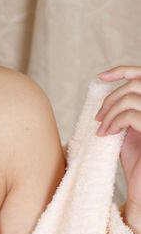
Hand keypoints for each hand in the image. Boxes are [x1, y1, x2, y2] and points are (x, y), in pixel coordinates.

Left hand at [96, 66, 140, 233]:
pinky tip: (107, 134)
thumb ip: (124, 112)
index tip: (102, 76)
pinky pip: (131, 116)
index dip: (123, 70)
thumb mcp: (129, 131)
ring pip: (131, 99)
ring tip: (102, 128)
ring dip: (110, 112)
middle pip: (134, 85)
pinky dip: (114, 122)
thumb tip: (109, 96)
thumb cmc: (138, 163)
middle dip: (110, 98)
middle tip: (98, 116)